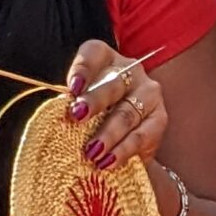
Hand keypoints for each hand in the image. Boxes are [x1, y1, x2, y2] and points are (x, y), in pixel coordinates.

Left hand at [66, 39, 168, 173]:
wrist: (124, 141)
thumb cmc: (94, 116)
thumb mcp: (80, 104)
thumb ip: (72, 105)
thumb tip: (56, 117)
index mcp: (106, 59)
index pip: (94, 54)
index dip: (82, 69)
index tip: (72, 88)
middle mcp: (131, 71)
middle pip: (113, 83)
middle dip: (94, 101)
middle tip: (77, 116)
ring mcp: (148, 94)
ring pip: (127, 113)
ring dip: (107, 134)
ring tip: (91, 152)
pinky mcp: (159, 119)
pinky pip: (140, 136)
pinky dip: (123, 151)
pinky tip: (108, 161)